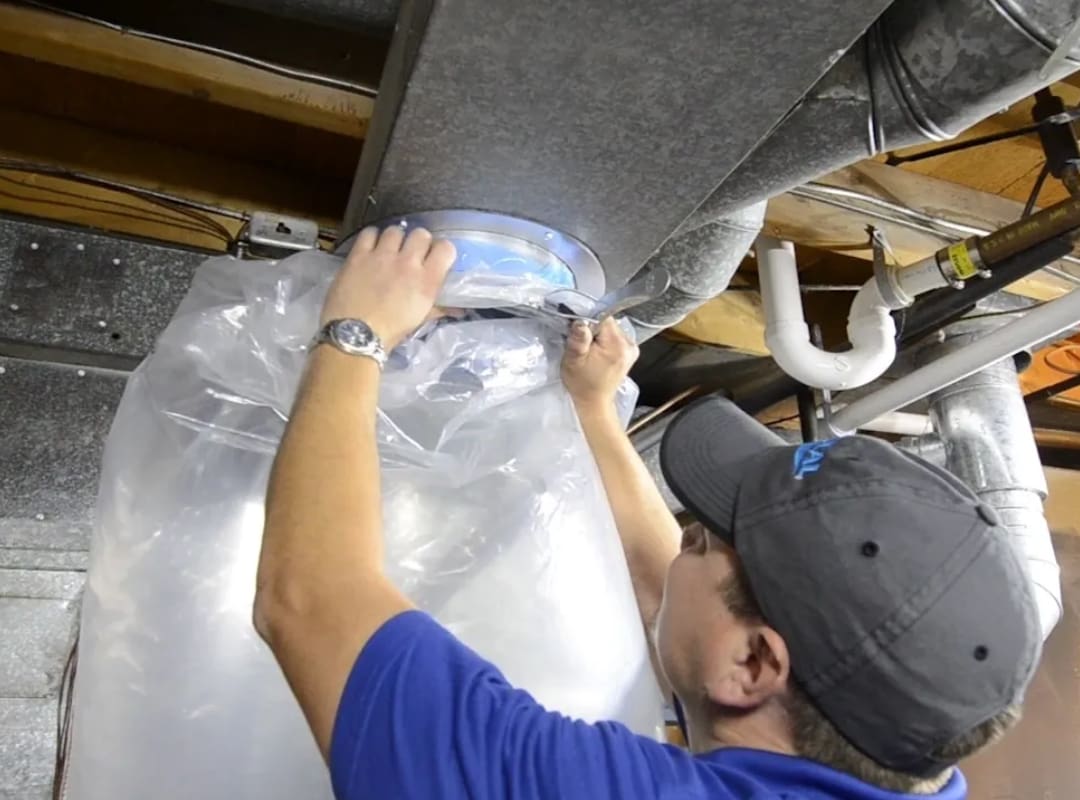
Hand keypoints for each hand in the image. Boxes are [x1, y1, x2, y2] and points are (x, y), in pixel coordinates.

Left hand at [320, 226, 456, 348]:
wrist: (356, 334)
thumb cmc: (391, 331)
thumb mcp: (419, 319)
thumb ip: (439, 308)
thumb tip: (459, 309)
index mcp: (427, 280)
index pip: (446, 248)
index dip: (441, 250)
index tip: (435, 257)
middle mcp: (408, 262)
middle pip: (421, 234)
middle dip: (418, 242)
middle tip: (411, 254)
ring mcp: (382, 256)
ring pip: (396, 230)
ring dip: (395, 239)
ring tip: (389, 251)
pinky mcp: (359, 255)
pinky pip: (369, 233)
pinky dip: (372, 237)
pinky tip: (371, 248)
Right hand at [561, 317, 638, 413]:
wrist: (594, 402)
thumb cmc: (582, 384)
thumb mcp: (573, 360)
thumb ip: (578, 338)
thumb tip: (580, 320)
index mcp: (617, 345)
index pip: (602, 317)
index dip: (588, 323)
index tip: (580, 337)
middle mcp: (629, 344)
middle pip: (608, 322)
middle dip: (594, 330)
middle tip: (585, 347)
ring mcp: (632, 348)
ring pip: (611, 329)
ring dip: (600, 336)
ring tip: (592, 353)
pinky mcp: (630, 352)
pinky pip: (615, 337)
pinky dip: (605, 342)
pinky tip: (599, 355)